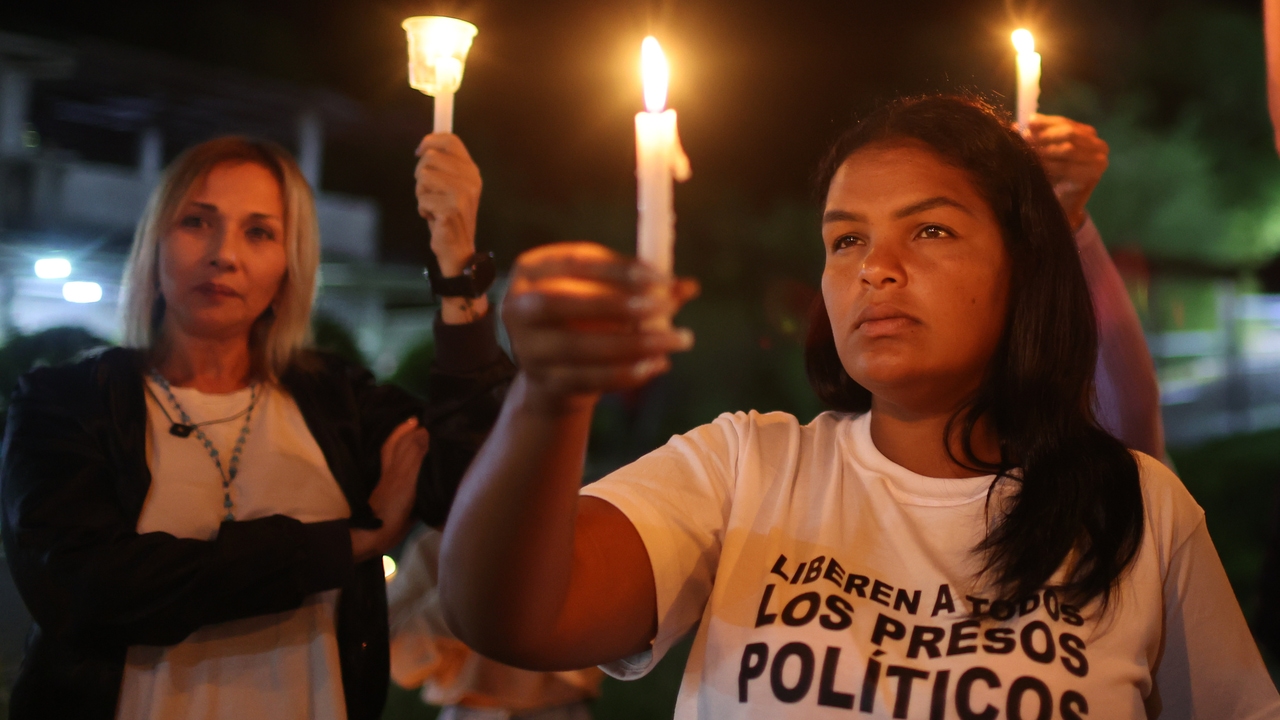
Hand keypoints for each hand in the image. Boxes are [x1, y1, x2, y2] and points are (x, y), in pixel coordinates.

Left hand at [351, 417, 429, 562]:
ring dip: (415, 451)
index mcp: (394, 464)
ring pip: (407, 462)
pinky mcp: (405, 500)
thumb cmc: (391, 505)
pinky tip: (430, 472)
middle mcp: (395, 472)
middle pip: (400, 449)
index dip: (408, 429)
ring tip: (429, 442)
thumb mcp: (404, 477)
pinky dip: (422, 472)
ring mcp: (398, 486)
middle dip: (410, 435)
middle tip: (424, 424)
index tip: (422, 417)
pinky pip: (415, 479)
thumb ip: (414, 454)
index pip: (399, 441)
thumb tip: (424, 430)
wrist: (378, 536)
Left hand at [415, 133, 481, 276]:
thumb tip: (425, 146)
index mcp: (472, 171)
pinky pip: (422, 198)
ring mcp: (462, 194)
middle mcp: (471, 180)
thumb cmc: (449, 215)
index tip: (419, 151)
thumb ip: (444, 166)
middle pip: (430, 157)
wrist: (458, 249)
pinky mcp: (451, 209)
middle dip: (421, 174)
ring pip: (423, 176)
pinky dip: (423, 209)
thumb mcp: (452, 187)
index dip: (430, 140)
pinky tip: (433, 218)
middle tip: (429, 192)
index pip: (450, 140)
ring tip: (433, 205)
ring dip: (421, 193)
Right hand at [502, 242, 698, 412]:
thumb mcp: (609, 295)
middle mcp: (518, 307)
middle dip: (617, 304)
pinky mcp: (544, 383)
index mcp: (532, 269)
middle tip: (666, 306)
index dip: (619, 269)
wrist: (556, 374)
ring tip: (677, 339)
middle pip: (561, 302)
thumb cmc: (586, 320)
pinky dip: (626, 373)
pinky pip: (588, 379)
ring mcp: (527, 349)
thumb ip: (644, 287)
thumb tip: (689, 286)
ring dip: (633, 343)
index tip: (661, 278)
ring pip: (578, 346)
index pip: (574, 262)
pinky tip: (657, 365)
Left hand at [1025, 114, 1108, 230]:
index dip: (1046, 122)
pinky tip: (1039, 166)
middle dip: (1045, 135)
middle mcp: (1099, 145)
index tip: (1028, 122)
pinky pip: (1068, 167)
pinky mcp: (1093, 176)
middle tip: (1026, 139)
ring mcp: (1099, 161)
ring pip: (1069, 149)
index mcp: (1089, 134)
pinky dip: (1051, 165)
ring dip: (1046, 150)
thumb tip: (1018, 124)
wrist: (1063, 202)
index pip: (1066, 122)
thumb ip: (1037, 136)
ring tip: (1029, 152)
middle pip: (1070, 133)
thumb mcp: (1046, 150)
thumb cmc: (1054, 175)